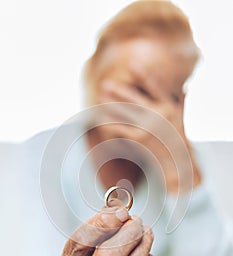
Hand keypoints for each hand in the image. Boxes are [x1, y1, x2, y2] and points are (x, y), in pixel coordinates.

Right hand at [56, 204, 155, 255]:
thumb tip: (122, 212)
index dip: (105, 223)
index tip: (122, 212)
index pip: (82, 241)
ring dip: (143, 244)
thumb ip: (103, 221)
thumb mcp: (90, 238)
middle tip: (137, 221)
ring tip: (146, 232)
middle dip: (128, 234)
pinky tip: (145, 254)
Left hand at [97, 63, 201, 191]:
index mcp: (168, 106)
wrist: (177, 160)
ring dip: (111, 105)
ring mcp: (147, 127)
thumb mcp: (181, 117)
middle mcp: (158, 115)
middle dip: (119, 91)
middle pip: (134, 99)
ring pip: (124, 113)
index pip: (154, 87)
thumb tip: (186, 87)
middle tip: (106, 83)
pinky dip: (110, 123)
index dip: (143, 75)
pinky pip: (121, 128)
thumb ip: (181, 101)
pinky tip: (101, 118)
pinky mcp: (139, 138)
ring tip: (100, 99)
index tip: (132, 64)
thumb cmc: (178, 137)